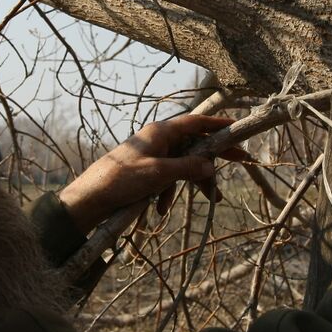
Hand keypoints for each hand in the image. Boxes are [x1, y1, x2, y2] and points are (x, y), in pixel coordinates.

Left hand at [56, 113, 243, 231]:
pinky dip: (168, 191)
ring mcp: (152, 155)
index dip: (218, 124)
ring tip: (212, 199)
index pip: (196, 122)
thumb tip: (211, 166)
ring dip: (193, 181)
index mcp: (161, 133)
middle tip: (241, 160)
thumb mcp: (159, 174)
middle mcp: (158, 140)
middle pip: (194, 144)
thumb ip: (187, 168)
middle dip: (214, 157)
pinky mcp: (145, 170)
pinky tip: (160, 209)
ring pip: (182, 164)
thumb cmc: (121, 180)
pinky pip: (166, 177)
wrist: (90, 198)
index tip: (237, 127)